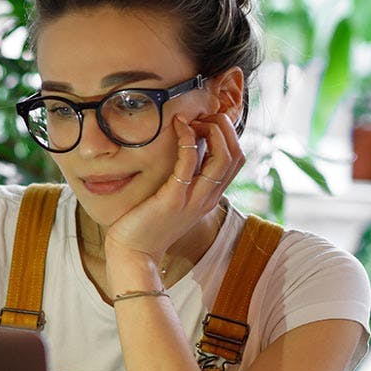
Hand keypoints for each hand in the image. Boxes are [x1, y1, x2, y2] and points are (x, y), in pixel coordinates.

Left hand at [103, 112, 244, 269]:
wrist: (134, 253)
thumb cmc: (147, 224)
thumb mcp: (174, 199)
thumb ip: (185, 179)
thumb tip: (186, 149)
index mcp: (210, 197)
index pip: (236, 159)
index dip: (227, 135)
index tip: (205, 123)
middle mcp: (207, 198)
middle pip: (236, 155)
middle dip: (224, 128)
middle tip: (201, 117)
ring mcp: (193, 199)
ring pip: (223, 157)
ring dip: (212, 130)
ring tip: (191, 119)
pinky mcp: (173, 199)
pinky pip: (189, 162)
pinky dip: (188, 140)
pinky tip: (178, 127)